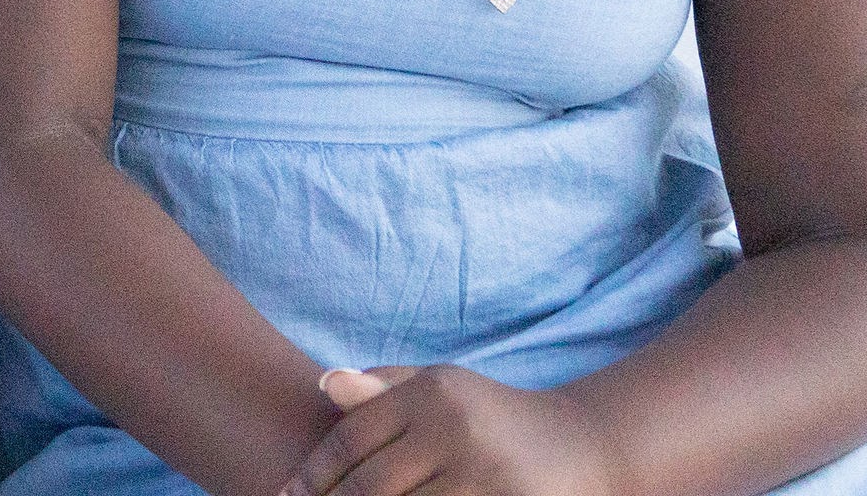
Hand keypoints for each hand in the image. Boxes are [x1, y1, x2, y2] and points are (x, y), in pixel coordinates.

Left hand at [283, 365, 613, 495]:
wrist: (580, 447)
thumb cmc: (489, 417)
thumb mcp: (439, 388)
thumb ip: (381, 389)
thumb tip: (322, 382)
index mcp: (432, 393)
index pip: (351, 438)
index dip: (313, 473)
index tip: (286, 495)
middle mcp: (454, 429)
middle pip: (370, 486)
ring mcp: (482, 475)